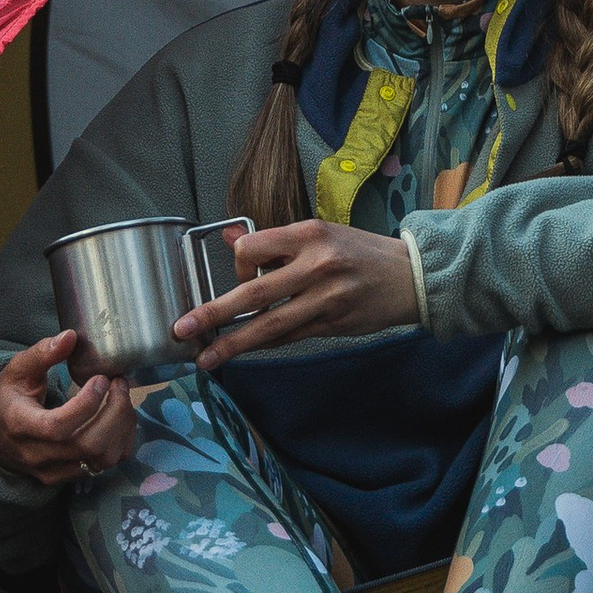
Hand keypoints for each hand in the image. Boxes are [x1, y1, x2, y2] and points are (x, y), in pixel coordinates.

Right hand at [0, 333, 137, 486]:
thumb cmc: (8, 397)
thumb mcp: (17, 370)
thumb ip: (42, 353)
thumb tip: (70, 336)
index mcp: (20, 425)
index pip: (57, 427)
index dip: (86, 405)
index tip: (101, 379)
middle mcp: (37, 455)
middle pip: (87, 446)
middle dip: (114, 414)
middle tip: (119, 383)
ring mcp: (53, 470)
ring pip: (100, 460)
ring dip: (121, 427)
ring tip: (121, 397)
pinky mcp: (67, 477)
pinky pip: (105, 466)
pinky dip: (121, 443)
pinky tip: (119, 418)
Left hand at [173, 220, 419, 370]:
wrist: (410, 276)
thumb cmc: (359, 250)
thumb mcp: (319, 233)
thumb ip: (273, 240)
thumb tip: (227, 237)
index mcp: (309, 234)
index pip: (253, 248)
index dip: (237, 263)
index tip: (240, 271)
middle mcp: (316, 265)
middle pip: (254, 291)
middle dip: (214, 313)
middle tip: (183, 328)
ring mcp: (326, 299)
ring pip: (269, 325)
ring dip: (233, 344)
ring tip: (205, 359)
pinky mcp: (332, 325)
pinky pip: (289, 338)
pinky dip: (264, 345)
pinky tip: (244, 352)